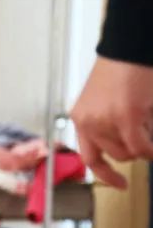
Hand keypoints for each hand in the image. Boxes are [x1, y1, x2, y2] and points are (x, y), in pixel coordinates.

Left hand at [71, 56, 152, 188]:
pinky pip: (144, 147)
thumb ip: (107, 122)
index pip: (90, 157)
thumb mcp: (104, 98)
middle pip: (117, 155)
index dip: (107, 174)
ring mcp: (107, 121)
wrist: (130, 43)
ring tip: (148, 121)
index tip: (120, 184)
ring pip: (132, 153)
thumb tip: (128, 146)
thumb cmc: (122, 67)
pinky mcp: (128, 116)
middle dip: (137, 149)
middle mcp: (89, 122)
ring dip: (147, 144)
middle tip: (147, 131)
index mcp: (81, 118)